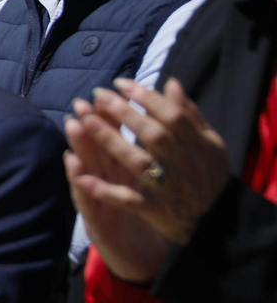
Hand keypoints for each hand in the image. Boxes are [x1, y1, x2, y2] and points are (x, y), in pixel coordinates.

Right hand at [65, 102, 170, 283]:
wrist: (139, 261)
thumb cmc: (141, 222)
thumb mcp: (143, 188)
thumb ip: (141, 159)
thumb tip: (146, 126)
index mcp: (119, 175)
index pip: (114, 142)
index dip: (109, 119)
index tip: (104, 95)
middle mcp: (105, 185)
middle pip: (96, 150)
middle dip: (89, 126)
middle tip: (80, 104)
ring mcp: (97, 201)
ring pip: (87, 171)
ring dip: (79, 148)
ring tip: (71, 126)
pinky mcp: (96, 223)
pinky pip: (88, 201)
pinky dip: (81, 185)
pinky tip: (75, 169)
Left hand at [77, 79, 229, 245]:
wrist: (220, 219)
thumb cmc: (209, 174)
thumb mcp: (209, 143)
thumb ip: (189, 114)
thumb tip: (170, 83)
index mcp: (197, 145)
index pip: (171, 116)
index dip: (146, 97)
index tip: (120, 83)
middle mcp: (183, 164)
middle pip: (152, 135)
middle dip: (124, 113)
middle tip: (97, 94)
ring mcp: (168, 187)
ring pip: (137, 163)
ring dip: (111, 142)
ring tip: (85, 122)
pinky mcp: (154, 209)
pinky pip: (128, 200)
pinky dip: (105, 190)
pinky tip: (81, 177)